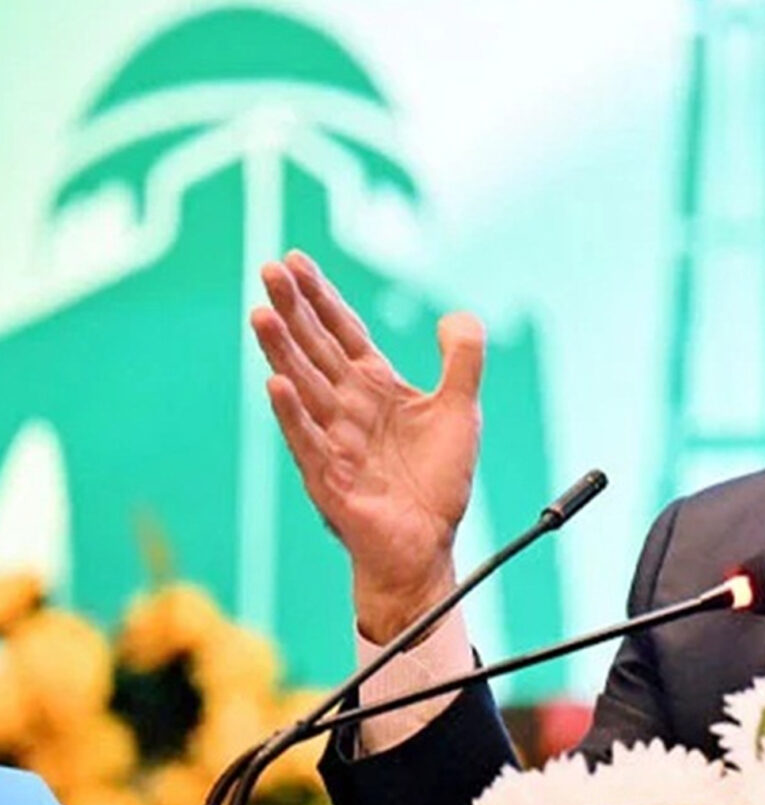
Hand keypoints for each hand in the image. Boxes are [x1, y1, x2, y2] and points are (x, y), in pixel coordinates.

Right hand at [249, 251, 484, 642]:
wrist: (427, 545)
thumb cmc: (437, 482)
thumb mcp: (461, 411)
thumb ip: (462, 361)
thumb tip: (455, 315)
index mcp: (374, 387)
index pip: (341, 331)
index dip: (320, 296)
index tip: (295, 259)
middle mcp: (347, 408)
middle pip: (315, 348)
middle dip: (293, 309)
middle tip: (268, 269)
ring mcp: (334, 441)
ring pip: (303, 387)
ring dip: (282, 351)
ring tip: (263, 314)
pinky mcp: (330, 478)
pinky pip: (308, 442)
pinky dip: (292, 415)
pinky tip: (276, 385)